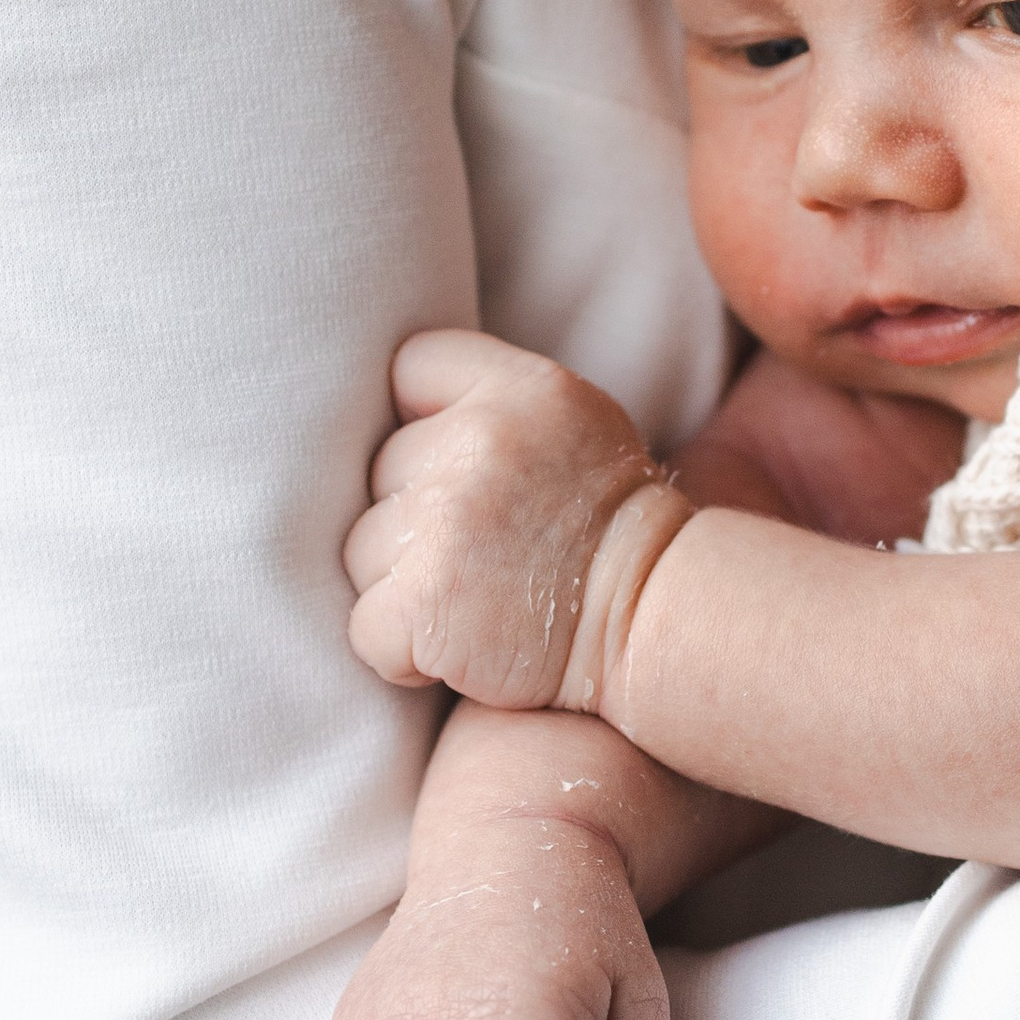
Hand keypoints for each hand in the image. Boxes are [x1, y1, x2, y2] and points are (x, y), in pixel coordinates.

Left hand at [343, 328, 690, 706]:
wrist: (655, 625)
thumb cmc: (611, 538)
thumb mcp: (577, 429)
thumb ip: (494, 406)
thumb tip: (396, 418)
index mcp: (521, 389)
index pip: (412, 366)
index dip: (417, 419)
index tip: (454, 467)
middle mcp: (479, 442)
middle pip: (381, 469)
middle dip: (416, 517)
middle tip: (484, 553)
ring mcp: (446, 521)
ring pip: (364, 550)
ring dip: (403, 586)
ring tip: (477, 600)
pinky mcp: (422, 600)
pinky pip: (366, 626)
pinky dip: (399, 652)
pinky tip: (458, 647)